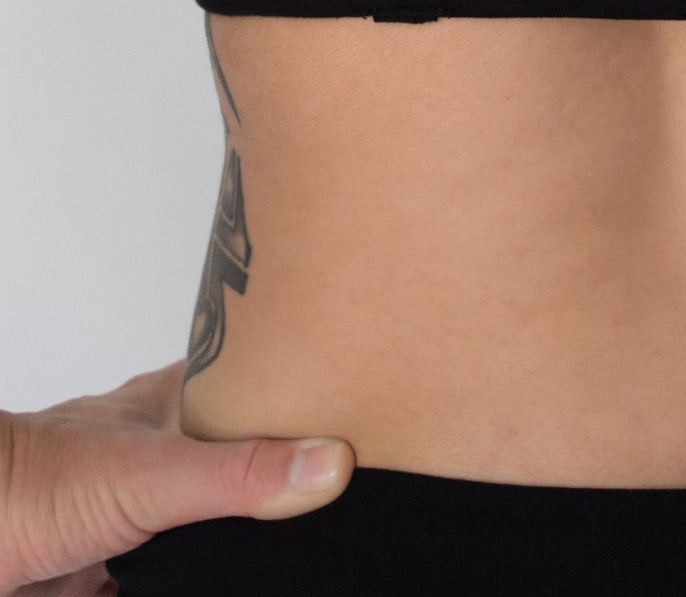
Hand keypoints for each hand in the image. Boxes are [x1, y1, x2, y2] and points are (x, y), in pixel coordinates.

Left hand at [0, 360, 354, 595]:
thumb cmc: (40, 483)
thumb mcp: (157, 472)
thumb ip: (241, 473)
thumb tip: (334, 463)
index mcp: (178, 404)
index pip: (260, 385)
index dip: (309, 395)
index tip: (368, 410)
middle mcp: (166, 453)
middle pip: (244, 465)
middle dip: (287, 487)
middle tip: (355, 499)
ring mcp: (144, 516)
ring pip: (214, 530)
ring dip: (245, 547)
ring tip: (318, 554)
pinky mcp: (124, 572)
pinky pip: (183, 580)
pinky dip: (209, 583)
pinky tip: (242, 585)